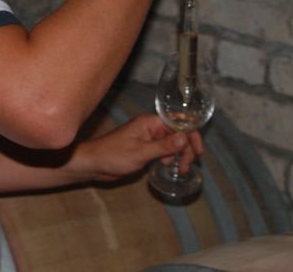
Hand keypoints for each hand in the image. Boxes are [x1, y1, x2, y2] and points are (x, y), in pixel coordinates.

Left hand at [73, 113, 202, 182]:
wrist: (94, 164)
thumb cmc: (114, 155)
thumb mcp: (141, 152)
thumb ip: (164, 146)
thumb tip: (185, 137)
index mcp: (150, 122)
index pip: (179, 124)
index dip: (191, 136)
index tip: (198, 153)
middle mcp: (151, 127)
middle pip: (178, 134)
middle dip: (186, 149)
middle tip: (186, 166)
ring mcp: (148, 138)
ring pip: (172, 143)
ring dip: (179, 155)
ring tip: (179, 169)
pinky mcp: (145, 148)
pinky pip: (164, 150)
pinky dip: (170, 157)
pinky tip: (169, 166)